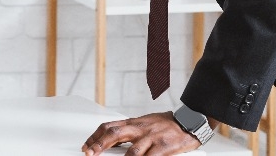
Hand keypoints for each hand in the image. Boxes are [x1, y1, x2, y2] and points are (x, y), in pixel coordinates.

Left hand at [82, 113, 200, 155]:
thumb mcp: (145, 124)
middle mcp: (140, 128)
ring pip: (131, 152)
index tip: (86, 146)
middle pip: (114, 134)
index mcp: (134, 123)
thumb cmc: (166, 125)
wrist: (189, 122)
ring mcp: (151, 138)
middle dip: (99, 145)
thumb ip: (130, 131)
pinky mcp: (163, 147)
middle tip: (90, 154)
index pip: (108, 126)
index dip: (95, 136)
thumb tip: (113, 142)